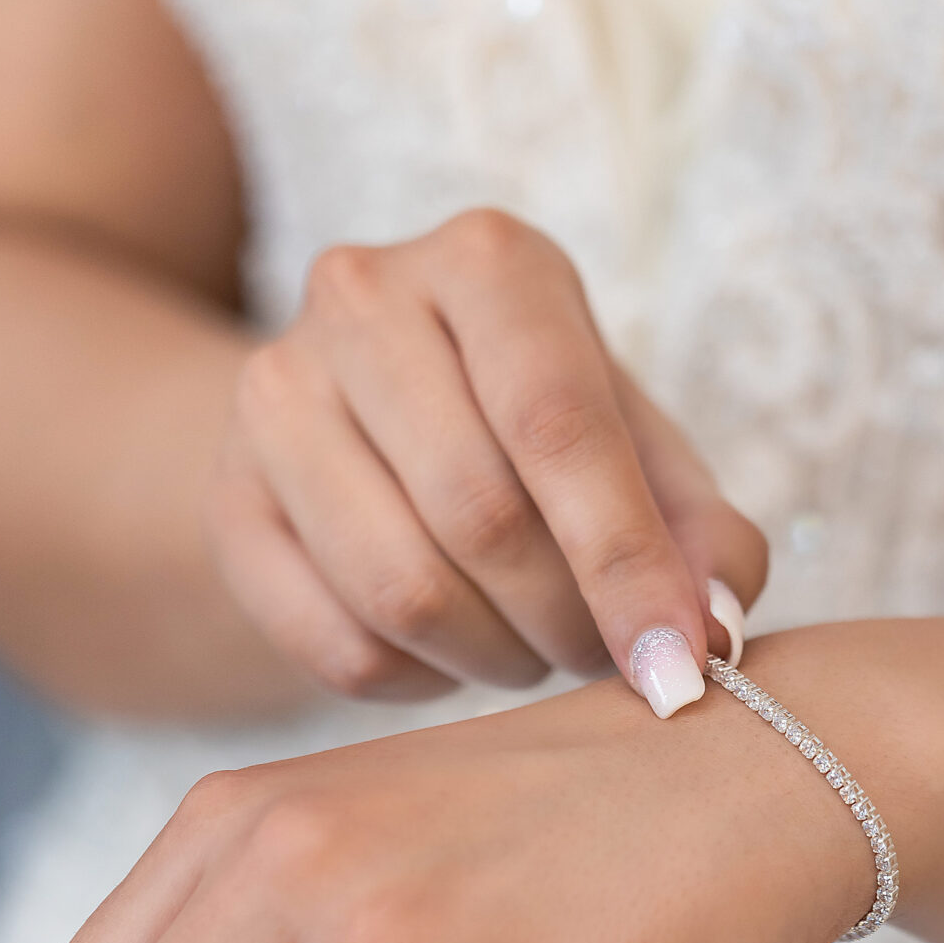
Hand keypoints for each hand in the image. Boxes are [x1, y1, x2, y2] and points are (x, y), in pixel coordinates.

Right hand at [204, 207, 765, 710]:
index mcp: (487, 261)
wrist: (370, 416)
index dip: (626, 560)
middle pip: (479, 512)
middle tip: (602, 655)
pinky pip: (335, 643)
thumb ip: (697, 528)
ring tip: (533, 653)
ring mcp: (274, 393)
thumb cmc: (533, 427)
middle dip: (566, 620)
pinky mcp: (228, 500)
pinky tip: (452, 654)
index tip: (678, 666)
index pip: (558, 422)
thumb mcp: (634, 444)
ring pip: (400, 588)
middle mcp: (364, 297)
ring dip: (495, 658)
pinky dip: (419, 681)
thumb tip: (714, 621)